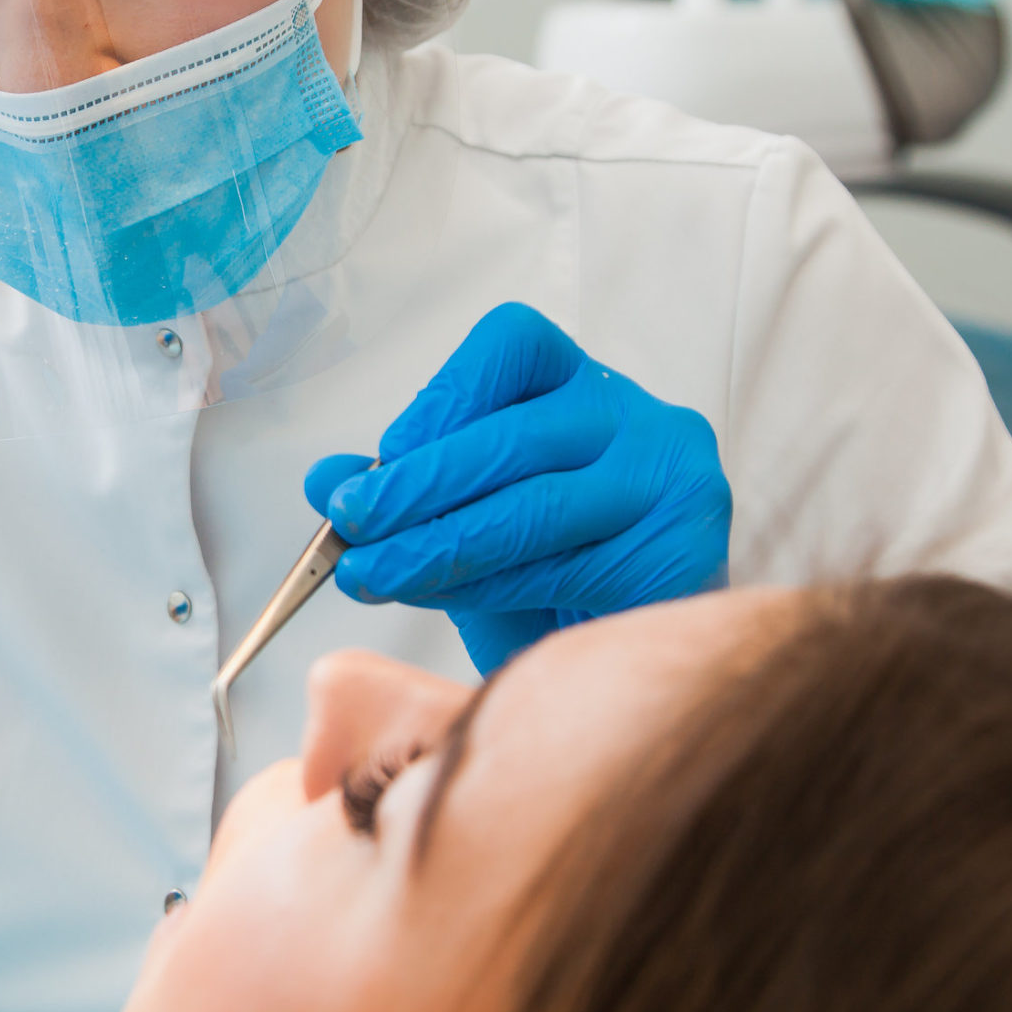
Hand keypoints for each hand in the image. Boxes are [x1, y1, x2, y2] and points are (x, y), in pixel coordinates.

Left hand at [305, 303, 730, 672]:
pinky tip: (445, 598)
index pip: (511, 346)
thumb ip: (403, 490)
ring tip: (372, 575)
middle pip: (515, 438)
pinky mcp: (686, 557)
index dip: (440, 399)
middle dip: (415, 489)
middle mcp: (641, 418)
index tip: (380, 456)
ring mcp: (677, 484)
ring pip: (535, 510)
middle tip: (349, 529)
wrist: (631, 665)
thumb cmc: (546, 573)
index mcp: (582, 382)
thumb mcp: (464, 517)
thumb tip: (325, 480)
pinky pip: (569, 570)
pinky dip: (493, 588)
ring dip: (437, 548)